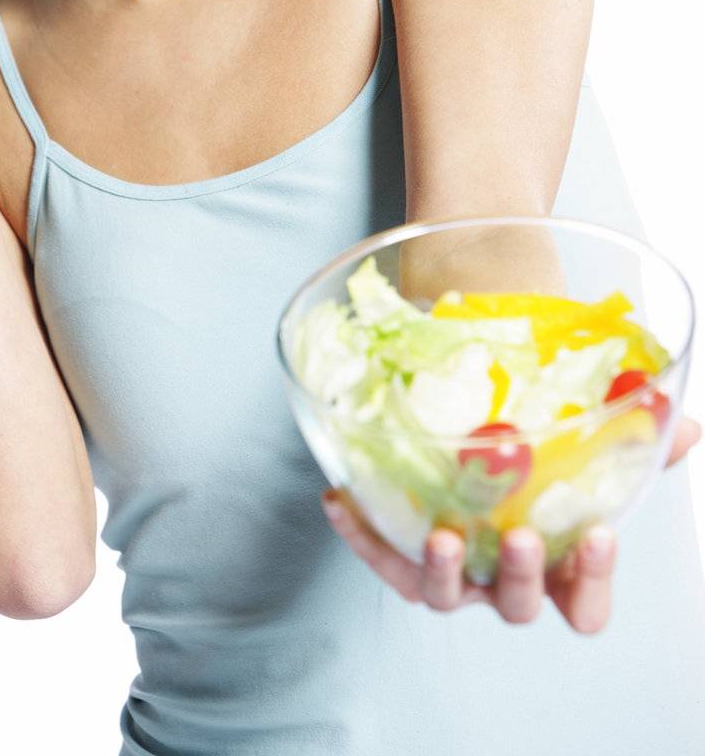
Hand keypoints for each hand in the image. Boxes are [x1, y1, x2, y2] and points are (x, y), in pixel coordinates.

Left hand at [321, 413, 701, 633]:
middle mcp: (507, 577)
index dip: (592, 580)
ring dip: (440, 571)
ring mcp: (455, 569)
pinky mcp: (403, 547)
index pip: (585, 603)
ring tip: (439, 535)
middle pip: (518, 605)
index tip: (597, 534)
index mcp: (561, 565)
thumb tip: (682, 425)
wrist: (487, 405)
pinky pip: (380, 553)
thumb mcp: (595, 435)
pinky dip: (360, 533)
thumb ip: (639, 438)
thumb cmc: (548, 438)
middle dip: (520, 576)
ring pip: (445, 596)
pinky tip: (341, 500)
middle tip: (518, 536)